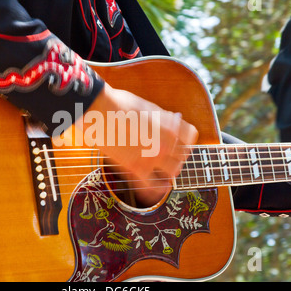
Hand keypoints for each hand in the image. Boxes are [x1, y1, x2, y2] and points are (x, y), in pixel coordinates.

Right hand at [76, 83, 198, 206]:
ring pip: (173, 171)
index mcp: (171, 124)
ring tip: (164, 169)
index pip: (190, 135)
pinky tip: (159, 185)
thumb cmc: (120, 104)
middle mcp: (166, 142)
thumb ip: (162, 119)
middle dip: (178, 154)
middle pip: (183, 154)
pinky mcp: (136, 168)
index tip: (179, 139)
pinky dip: (159, 187)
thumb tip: (173, 121)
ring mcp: (153, 157)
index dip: (184, 137)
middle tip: (171, 155)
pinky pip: (155, 186)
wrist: (100, 109)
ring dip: (170, 170)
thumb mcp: (148, 107)